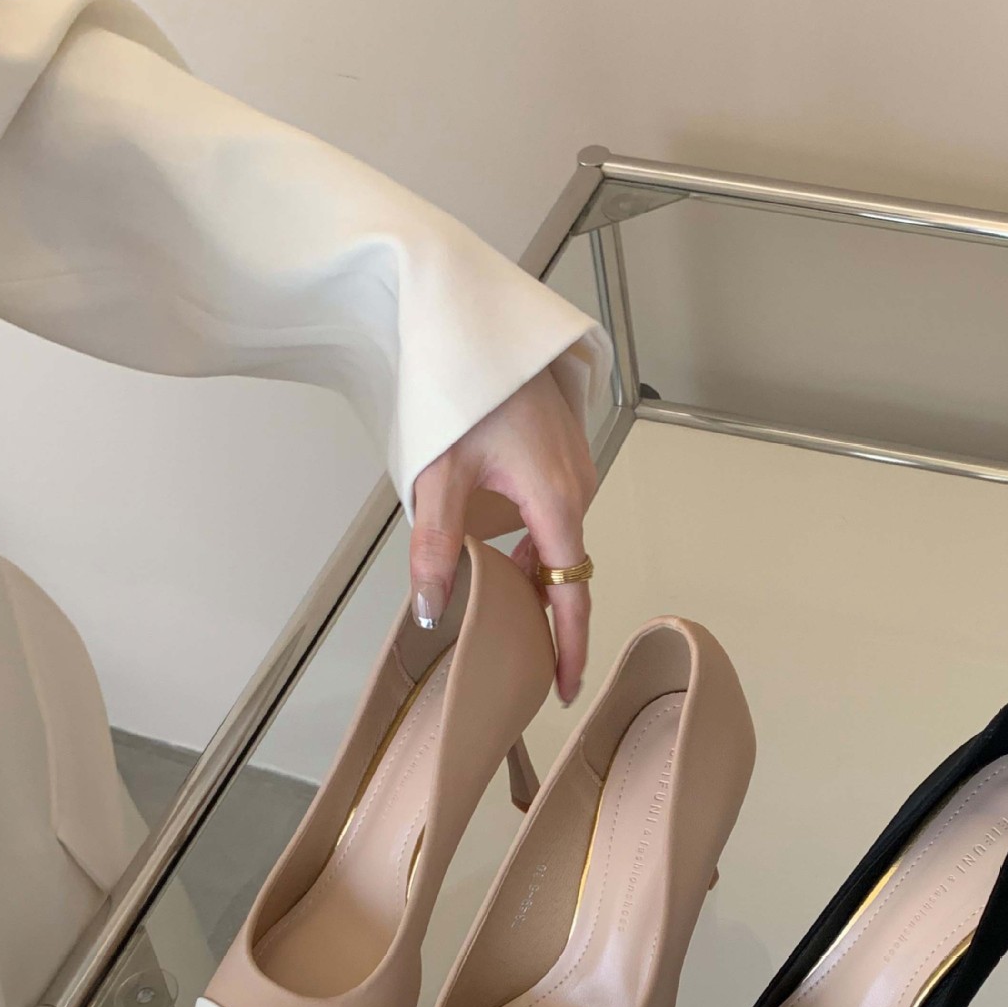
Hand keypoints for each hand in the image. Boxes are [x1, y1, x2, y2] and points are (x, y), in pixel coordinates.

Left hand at [409, 368, 596, 702]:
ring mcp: (575, 469)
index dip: (571, 647)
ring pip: (558, 540)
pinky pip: (554, 512)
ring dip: (530, 571)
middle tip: (513, 650)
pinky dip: (531, 538)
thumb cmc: (462, 386)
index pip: (571, 593)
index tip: (567, 686)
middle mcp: (576, 487)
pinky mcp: (563, 454)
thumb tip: (431, 608)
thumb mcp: (439, 473)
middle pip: (565, 569)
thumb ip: (434, 547)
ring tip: (495, 595)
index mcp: (555, 500)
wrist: (473, 320)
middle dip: (543, 612)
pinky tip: (496, 540)